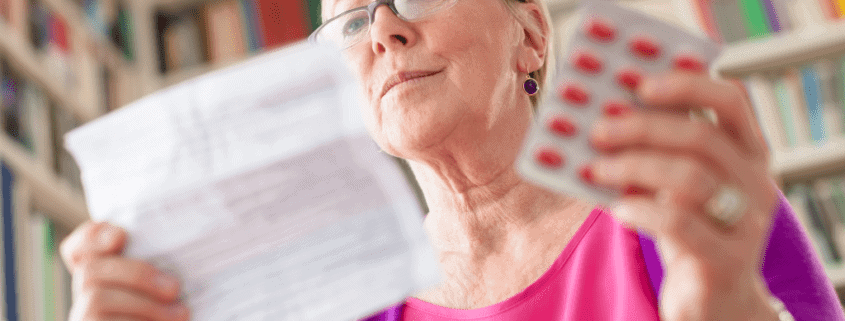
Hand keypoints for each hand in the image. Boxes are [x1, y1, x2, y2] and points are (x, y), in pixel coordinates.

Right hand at [60, 221, 189, 320]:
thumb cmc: (174, 318)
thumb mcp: (169, 295)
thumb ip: (163, 275)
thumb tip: (180, 258)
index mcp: (104, 281)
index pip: (80, 249)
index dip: (93, 237)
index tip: (120, 236)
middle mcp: (85, 300)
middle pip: (91, 271)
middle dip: (137, 274)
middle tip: (175, 288)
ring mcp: (84, 320)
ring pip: (95, 300)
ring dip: (144, 305)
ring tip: (181, 314)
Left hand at [587, 72, 780, 319]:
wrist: (715, 300)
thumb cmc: (688, 228)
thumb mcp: (677, 183)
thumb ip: (657, 149)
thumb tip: (603, 112)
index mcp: (748, 150)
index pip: (731, 100)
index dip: (686, 84)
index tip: (639, 82)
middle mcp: (755, 181)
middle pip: (701, 138)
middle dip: (642, 128)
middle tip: (598, 129)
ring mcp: (746, 222)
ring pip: (689, 178)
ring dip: (634, 167)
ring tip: (595, 168)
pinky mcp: (726, 259)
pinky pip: (680, 224)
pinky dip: (641, 209)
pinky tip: (616, 208)